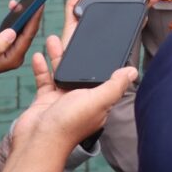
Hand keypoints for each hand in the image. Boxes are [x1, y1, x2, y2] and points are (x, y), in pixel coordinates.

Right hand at [0, 3, 42, 85]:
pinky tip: (14, 5)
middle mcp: (15, 53)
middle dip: (33, 14)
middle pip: (28, 31)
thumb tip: (13, 32)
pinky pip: (13, 26)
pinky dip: (14, 16)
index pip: (28, 36)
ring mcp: (10, 47)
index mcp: (14, 58)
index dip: (34, 19)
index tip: (41, 4)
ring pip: (21, 27)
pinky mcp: (3, 41)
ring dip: (24, 14)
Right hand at [11, 46, 135, 154]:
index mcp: (98, 98)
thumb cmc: (69, 125)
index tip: (101, 39)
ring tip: (55, 37)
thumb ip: (115, 85)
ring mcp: (63, 98)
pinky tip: (39, 54)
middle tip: (74, 28)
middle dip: (77, 49)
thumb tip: (133, 71)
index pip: (104, 72)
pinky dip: (42, 67)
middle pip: (80, 67)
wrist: (38, 142)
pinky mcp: (46, 100)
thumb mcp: (98, 101)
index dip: (102, 56)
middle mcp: (82, 97)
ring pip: (62, 69)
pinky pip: (45, 78)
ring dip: (58, 54)